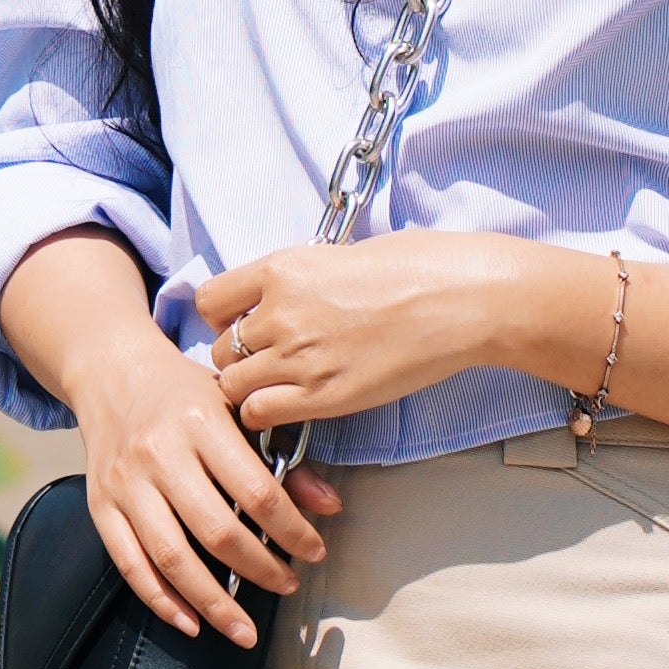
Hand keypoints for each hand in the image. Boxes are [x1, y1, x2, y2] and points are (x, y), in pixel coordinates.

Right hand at [68, 316, 338, 649]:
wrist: (109, 369)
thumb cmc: (182, 390)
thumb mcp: (235, 406)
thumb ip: (284, 457)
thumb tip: (331, 508)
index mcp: (200, 421)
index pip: (255, 491)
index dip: (292, 531)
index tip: (315, 552)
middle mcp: (159, 453)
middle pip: (215, 531)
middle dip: (260, 570)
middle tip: (288, 585)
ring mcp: (126, 482)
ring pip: (171, 557)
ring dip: (213, 604)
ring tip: (244, 631)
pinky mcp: (101, 504)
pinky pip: (130, 564)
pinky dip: (161, 601)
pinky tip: (191, 624)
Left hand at [196, 231, 587, 439]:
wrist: (457, 298)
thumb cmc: (411, 267)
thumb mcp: (336, 254)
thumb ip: (295, 280)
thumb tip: (275, 296)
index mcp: (280, 268)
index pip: (210, 300)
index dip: (222, 317)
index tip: (240, 325)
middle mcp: (279, 312)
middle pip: (220, 348)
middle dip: (237, 357)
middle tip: (265, 362)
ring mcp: (299, 357)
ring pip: (233, 384)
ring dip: (249, 388)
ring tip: (278, 387)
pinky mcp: (324, 396)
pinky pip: (260, 413)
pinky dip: (265, 414)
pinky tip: (289, 406)